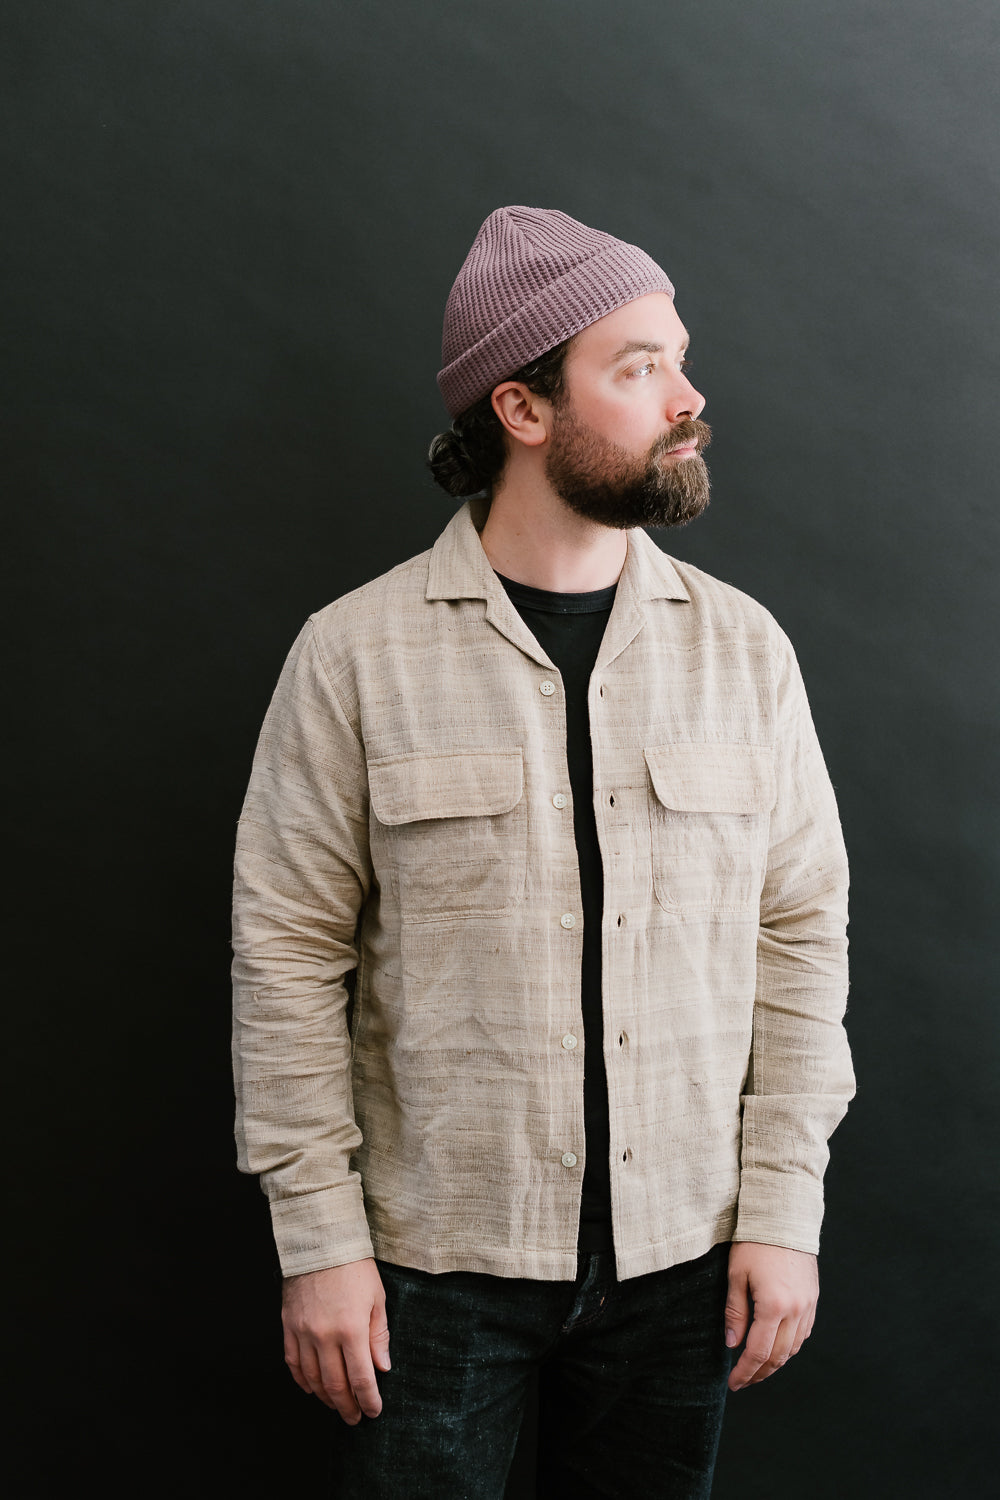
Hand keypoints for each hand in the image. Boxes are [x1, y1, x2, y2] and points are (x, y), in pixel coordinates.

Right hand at [281, 1258, 389, 1423]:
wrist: (321, 1242)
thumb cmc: (354, 1267)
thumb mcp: (377, 1298)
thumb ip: (379, 1336)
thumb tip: (382, 1368)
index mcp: (352, 1329)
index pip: (361, 1378)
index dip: (368, 1400)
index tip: (374, 1411)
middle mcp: (325, 1336)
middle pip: (335, 1385)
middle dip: (347, 1406)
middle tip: (355, 1417)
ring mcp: (303, 1332)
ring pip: (313, 1379)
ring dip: (325, 1398)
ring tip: (336, 1405)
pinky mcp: (288, 1326)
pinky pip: (293, 1363)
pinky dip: (302, 1380)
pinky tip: (312, 1388)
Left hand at [725, 1242, 817, 1391]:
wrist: (784, 1218)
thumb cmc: (755, 1243)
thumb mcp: (736, 1275)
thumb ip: (735, 1312)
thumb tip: (733, 1344)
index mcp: (773, 1306)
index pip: (758, 1352)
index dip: (745, 1371)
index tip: (734, 1383)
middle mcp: (795, 1311)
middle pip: (778, 1356)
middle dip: (760, 1373)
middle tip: (743, 1381)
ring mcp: (808, 1306)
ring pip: (793, 1348)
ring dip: (775, 1363)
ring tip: (757, 1368)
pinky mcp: (813, 1299)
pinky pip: (803, 1333)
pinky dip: (789, 1346)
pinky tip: (776, 1347)